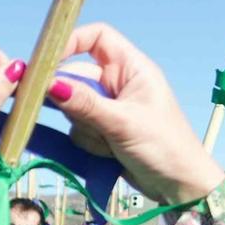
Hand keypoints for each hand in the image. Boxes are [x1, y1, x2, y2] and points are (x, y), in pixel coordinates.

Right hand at [45, 24, 224, 205]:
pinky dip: (87, 142)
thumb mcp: (123, 123)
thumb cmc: (165, 146)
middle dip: (72, 99)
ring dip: (84, 127)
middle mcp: (119, 83)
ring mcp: (109, 108)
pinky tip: (108, 154)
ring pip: (74, 107)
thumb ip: (85, 104)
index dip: (70, 43)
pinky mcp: (103, 131)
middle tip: (60, 112)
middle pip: (77, 77)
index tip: (46, 62)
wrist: (179, 186)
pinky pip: (78, 129)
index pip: (96, 38)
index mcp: (132, 68)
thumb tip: (49, 85)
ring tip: (107, 143)